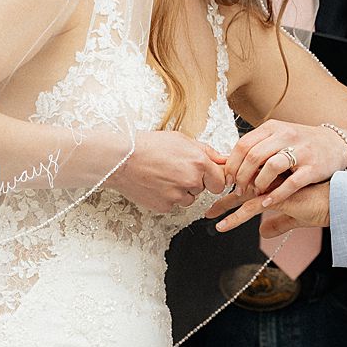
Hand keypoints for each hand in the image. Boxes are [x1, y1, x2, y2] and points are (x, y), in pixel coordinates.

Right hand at [101, 130, 227, 212]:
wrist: (122, 159)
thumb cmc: (150, 146)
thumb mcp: (182, 140)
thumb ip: (207, 152)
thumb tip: (223, 160)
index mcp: (199, 162)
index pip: (220, 181)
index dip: (213, 178)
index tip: (206, 175)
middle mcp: (191, 180)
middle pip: (204, 189)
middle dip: (196, 182)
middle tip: (178, 171)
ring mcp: (178, 196)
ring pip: (189, 199)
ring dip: (182, 191)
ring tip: (164, 176)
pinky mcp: (165, 207)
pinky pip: (174, 205)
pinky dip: (168, 198)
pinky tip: (157, 184)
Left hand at [216, 181, 330, 234]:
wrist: (341, 198)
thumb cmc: (320, 202)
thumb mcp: (296, 215)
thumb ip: (279, 222)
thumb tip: (263, 232)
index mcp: (275, 179)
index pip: (248, 182)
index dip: (231, 192)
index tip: (216, 202)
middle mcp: (275, 178)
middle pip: (242, 185)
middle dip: (223, 200)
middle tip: (207, 210)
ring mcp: (279, 186)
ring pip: (246, 195)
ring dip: (229, 208)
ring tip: (216, 220)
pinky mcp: (286, 196)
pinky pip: (259, 204)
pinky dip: (244, 214)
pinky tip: (231, 222)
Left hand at [223, 119, 346, 206]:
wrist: (336, 145)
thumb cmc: (302, 144)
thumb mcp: (278, 139)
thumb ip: (256, 150)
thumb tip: (229, 167)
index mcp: (273, 128)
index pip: (243, 144)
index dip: (232, 164)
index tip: (227, 179)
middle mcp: (286, 136)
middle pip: (254, 155)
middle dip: (241, 176)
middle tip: (237, 190)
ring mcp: (301, 151)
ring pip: (271, 166)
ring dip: (258, 183)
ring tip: (254, 194)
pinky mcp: (313, 167)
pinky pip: (291, 183)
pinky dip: (276, 194)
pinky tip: (267, 203)